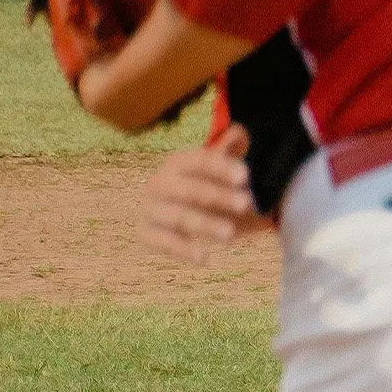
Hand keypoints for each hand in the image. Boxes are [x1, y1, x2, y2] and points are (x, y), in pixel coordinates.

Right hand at [138, 124, 265, 264]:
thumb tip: (238, 133)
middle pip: (192, 190)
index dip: (223, 168)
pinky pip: (165, 244)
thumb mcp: (213, 161)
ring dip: (206, 225)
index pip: (202, 161)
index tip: (246, 176)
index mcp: (177, 161)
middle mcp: (159, 182)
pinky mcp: (145, 233)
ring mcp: (150, 209)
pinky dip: (184, 251)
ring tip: (232, 234)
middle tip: (247, 204)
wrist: (165, 204)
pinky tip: (205, 258)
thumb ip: (228, 145)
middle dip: (221, 197)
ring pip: (181, 218)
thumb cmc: (200, 180)